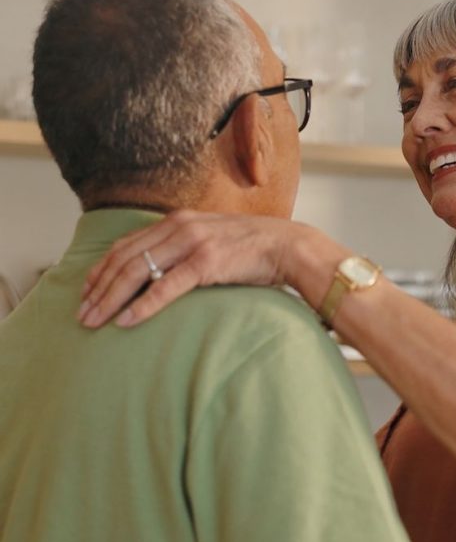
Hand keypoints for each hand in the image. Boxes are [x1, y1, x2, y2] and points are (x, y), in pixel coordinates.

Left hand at [78, 210, 295, 327]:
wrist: (289, 246)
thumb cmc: (254, 249)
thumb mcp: (212, 238)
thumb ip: (185, 247)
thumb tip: (162, 270)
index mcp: (177, 220)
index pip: (126, 245)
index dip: (101, 271)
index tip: (87, 293)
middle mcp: (179, 226)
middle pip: (124, 259)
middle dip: (98, 289)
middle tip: (81, 314)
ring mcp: (192, 243)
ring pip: (137, 271)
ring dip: (111, 299)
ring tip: (95, 321)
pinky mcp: (207, 261)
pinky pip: (166, 287)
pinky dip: (143, 305)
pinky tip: (126, 320)